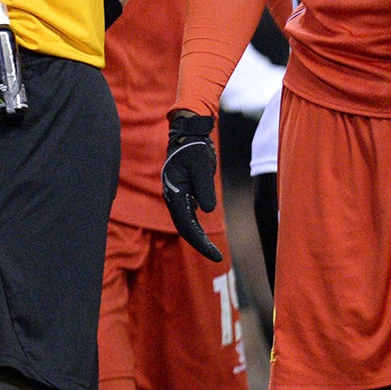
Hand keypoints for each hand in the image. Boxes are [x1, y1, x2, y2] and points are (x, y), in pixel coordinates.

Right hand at [162, 110, 222, 261]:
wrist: (188, 133)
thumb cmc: (195, 147)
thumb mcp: (202, 166)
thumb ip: (204, 188)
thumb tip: (206, 211)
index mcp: (174, 192)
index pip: (186, 225)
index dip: (200, 242)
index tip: (215, 254)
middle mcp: (173, 196)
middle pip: (185, 227)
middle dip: (199, 243)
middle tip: (217, 257)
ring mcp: (177, 194)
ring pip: (186, 221)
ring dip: (198, 236)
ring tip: (212, 250)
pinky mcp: (183, 191)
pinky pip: (189, 213)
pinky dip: (196, 225)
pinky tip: (203, 233)